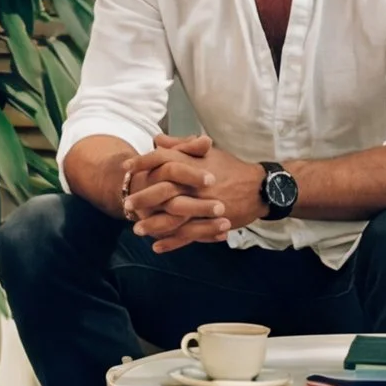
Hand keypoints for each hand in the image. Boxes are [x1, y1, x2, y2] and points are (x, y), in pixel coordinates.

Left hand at [123, 141, 265, 250]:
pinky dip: (171, 241)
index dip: (142, 162)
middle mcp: (195, 183)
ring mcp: (202, 204)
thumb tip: (156, 140)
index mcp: (192, 163)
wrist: (259, 188)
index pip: (161, 159)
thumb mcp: (207, 152)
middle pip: (162, 190)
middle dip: (142, 198)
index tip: (126, 167)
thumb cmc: (230, 167)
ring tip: (137, 229)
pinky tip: (157, 246)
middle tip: (127, 204)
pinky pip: (187, 234)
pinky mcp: (210, 222)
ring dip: (153, 224)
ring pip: (172, 216)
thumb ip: (180, 146)